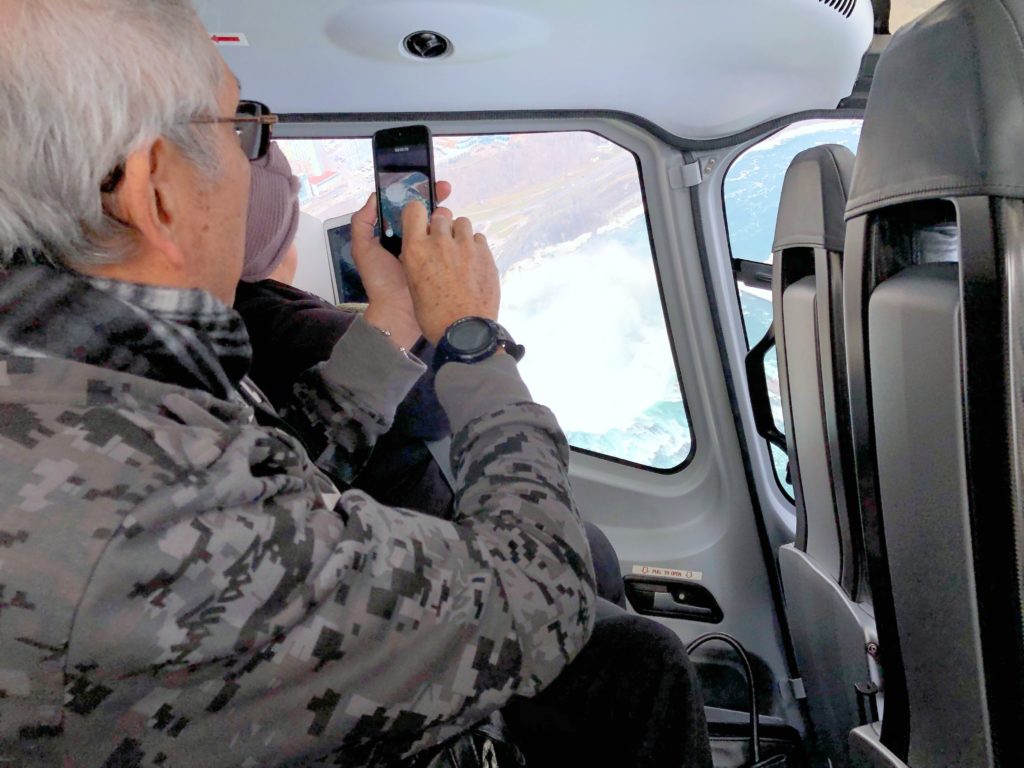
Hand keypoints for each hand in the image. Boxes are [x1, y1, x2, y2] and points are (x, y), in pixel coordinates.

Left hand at [350, 181, 451, 348]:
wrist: (398, 312)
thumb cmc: (380, 283)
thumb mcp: (363, 249)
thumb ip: (363, 223)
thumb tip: (375, 198)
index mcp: (394, 235)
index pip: (406, 208)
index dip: (415, 193)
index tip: (424, 182)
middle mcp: (412, 240)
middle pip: (426, 212)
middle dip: (435, 198)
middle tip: (444, 189)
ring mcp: (429, 251)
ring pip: (440, 225)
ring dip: (445, 215)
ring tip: (445, 213)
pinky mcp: (442, 262)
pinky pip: (450, 243)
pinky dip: (454, 234)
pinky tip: (455, 228)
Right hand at [400, 202, 499, 344]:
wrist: (465, 332)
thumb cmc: (435, 316)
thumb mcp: (414, 285)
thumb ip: (418, 260)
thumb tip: (424, 249)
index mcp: (416, 249)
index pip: (415, 210)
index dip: (419, 214)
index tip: (422, 222)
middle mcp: (439, 242)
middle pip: (441, 215)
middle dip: (442, 227)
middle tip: (444, 245)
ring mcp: (465, 246)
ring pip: (462, 223)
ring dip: (459, 234)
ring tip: (460, 253)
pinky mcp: (485, 254)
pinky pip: (478, 238)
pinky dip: (475, 246)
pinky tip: (473, 263)